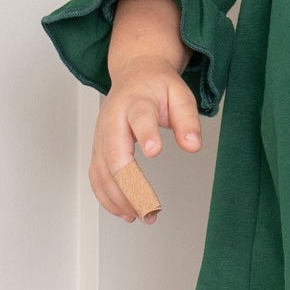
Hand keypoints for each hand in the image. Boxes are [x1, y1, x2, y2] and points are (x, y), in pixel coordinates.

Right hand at [89, 55, 202, 222]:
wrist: (134, 74)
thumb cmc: (157, 86)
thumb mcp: (180, 94)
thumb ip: (188, 119)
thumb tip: (193, 146)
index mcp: (136, 101)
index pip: (139, 117)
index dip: (146, 133)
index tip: (155, 151)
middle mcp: (113, 120)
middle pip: (115, 155)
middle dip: (131, 185)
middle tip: (151, 208)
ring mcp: (101, 136)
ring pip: (102, 171)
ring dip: (119, 198)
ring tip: (142, 215)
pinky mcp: (98, 149)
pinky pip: (96, 176)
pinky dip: (107, 197)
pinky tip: (124, 211)